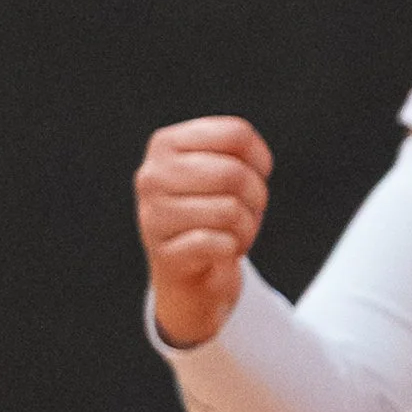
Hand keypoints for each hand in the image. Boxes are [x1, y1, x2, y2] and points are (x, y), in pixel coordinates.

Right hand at [134, 113, 274, 348]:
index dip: (259, 159)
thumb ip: (235, 153)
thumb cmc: (210, 215)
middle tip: (245, 212)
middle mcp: (152, 176)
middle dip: (256, 197)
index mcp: (165, 145)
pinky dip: (231, 249)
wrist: (188, 277)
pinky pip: (220, 243)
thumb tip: (255, 163)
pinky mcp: (166, 255)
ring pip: (230, 210)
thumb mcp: (219, 171)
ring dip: (246, 228)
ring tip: (232, 233)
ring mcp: (154, 216)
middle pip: (234, 173)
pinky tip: (220, 252)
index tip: (255, 176)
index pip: (236, 134)